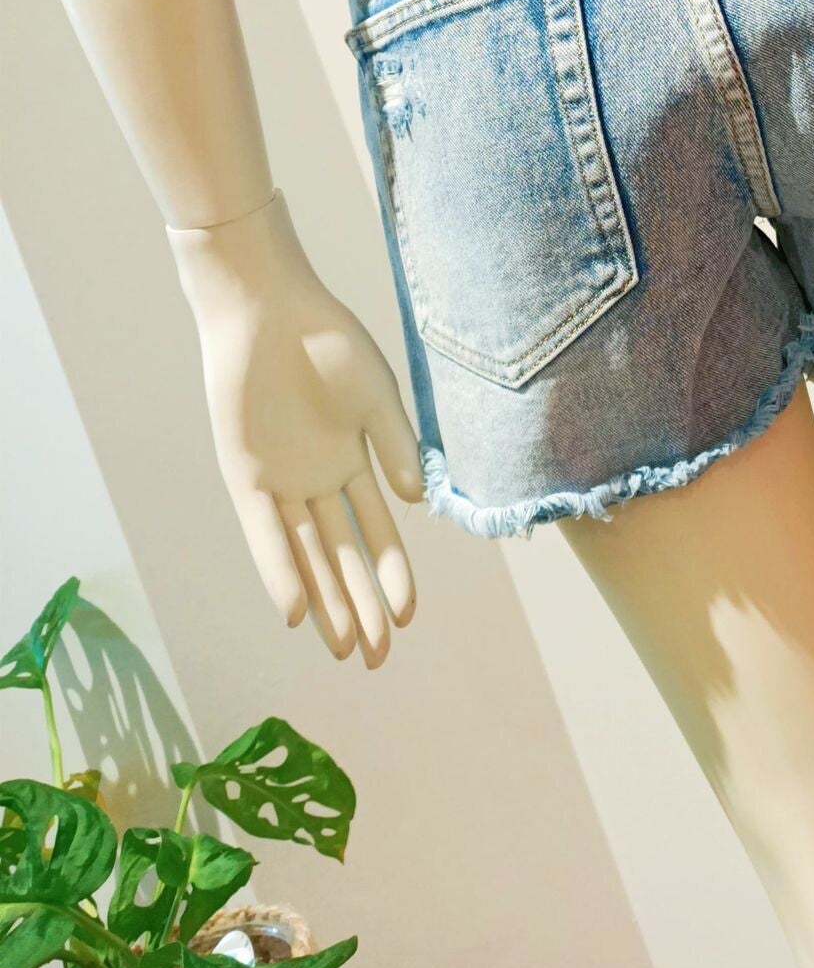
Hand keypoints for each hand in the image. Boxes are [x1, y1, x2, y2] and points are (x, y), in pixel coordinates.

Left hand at [166, 189, 425, 664]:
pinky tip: (298, 609)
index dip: (394, 575)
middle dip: (362, 606)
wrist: (268, 309)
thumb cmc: (328, 342)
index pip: (378, 532)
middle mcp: (318, 479)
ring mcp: (281, 481)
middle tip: (378, 659)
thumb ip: (395, 446)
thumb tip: (414, 502)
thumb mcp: (375, 395)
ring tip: (344, 648)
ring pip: (308, 554)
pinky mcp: (245, 476)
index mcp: (355, 459)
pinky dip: (281, 570)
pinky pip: (264, 534)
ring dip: (326, 601)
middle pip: (343, 556)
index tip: (410, 615)